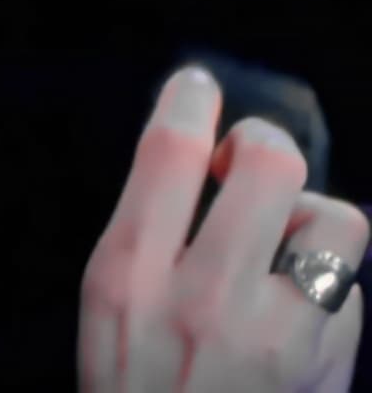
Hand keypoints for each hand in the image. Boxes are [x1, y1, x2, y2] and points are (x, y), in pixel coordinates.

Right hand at [80, 67, 365, 392]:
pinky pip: (357, 298)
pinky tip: (303, 323)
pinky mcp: (332, 367)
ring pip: (336, 224)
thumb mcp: (106, 314)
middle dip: (268, 149)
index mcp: (129, 278)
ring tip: (290, 252)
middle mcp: (204, 297)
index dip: (189, 101)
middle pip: (268, 164)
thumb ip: (147, 242)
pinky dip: (335, 299)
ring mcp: (278, 335)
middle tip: (255, 165)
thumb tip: (197, 168)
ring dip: (319, 227)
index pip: (167, 153)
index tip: (197, 87)